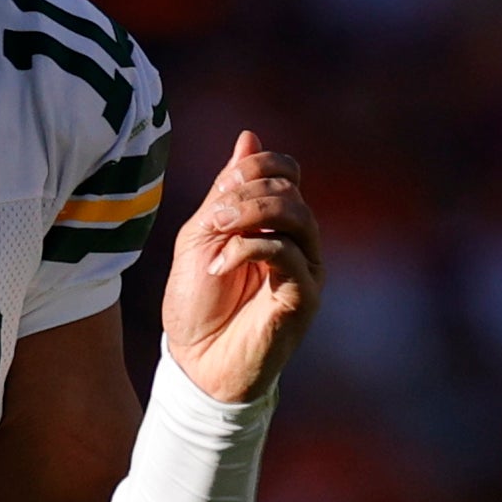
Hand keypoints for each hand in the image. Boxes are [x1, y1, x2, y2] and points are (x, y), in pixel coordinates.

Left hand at [159, 129, 321, 403]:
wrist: (196, 364)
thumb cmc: (197, 304)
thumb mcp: (201, 237)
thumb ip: (225, 192)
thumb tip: (249, 136)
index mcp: (274, 223)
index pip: (286, 171)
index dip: (258, 165)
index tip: (223, 187)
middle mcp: (297, 241)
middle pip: (291, 190)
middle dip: (247, 193)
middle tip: (213, 216)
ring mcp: (305, 269)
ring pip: (297, 216)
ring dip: (251, 214)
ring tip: (217, 232)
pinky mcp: (303, 296)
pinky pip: (289, 254)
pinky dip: (250, 249)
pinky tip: (221, 266)